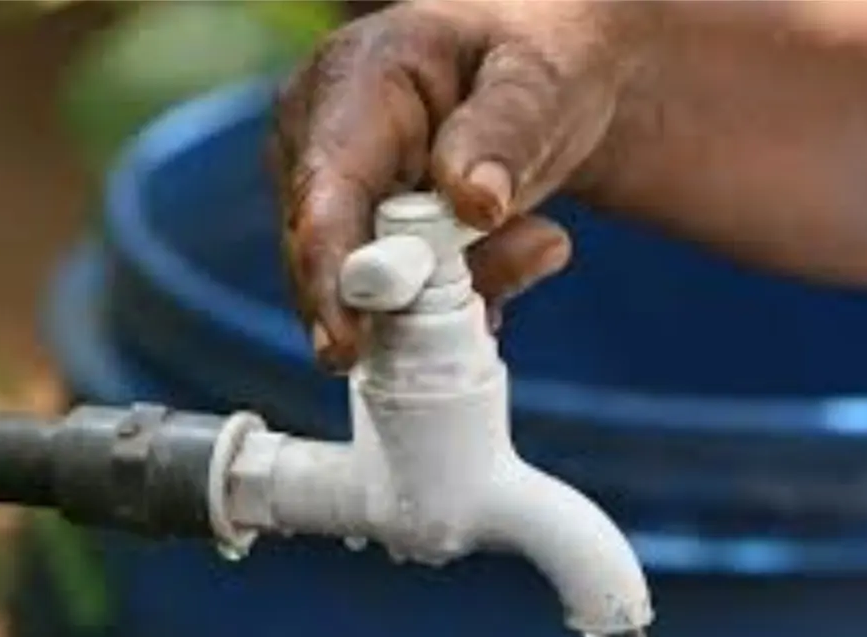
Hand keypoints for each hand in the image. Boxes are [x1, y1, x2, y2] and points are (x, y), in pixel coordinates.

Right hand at [270, 0, 654, 371]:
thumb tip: (474, 203)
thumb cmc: (537, 63)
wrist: (545, 81)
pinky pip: (397, 306)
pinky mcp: (364, 242)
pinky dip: (457, 304)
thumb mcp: (542, 80)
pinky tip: (512, 263)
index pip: (324, 193)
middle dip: (428, 291)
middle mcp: (321, 143)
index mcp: (352, 83)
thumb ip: (508, 131)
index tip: (345, 344)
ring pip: (375, 295)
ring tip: (542, 236)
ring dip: (462, 290)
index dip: (330, 274)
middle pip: (337, 259)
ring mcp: (338, 198)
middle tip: (536, 249)